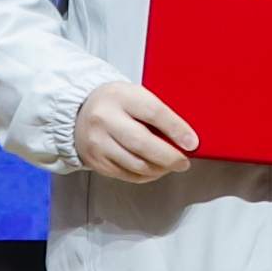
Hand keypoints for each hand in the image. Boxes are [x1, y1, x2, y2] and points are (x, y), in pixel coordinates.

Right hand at [73, 80, 199, 184]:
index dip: (176, 130)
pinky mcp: (95, 161)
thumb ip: (158, 112)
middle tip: (183, 162)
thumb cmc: (116, 103)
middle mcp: (105, 118)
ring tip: (170, 165)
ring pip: (135, 163)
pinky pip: (126, 174)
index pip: (153, 113)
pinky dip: (145, 175)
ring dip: (159, 169)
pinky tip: (154, 169)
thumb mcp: (135, 95)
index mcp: (120, 96)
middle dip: (169, 157)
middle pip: (143, 143)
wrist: (79, 112)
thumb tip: (186, 136)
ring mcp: (98, 142)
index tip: (192, 143)